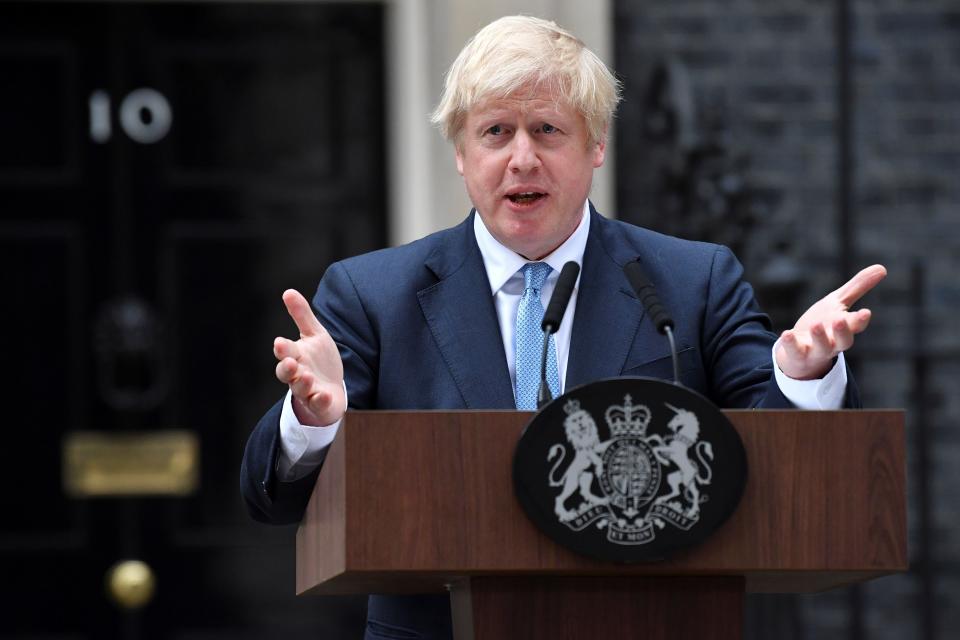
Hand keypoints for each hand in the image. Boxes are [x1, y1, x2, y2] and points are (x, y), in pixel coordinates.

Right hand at [273, 289, 345, 425]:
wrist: (332, 390)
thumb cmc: (320, 360)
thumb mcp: (314, 335)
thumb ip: (301, 315)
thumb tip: (288, 291)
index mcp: (295, 356)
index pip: (285, 352)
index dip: (282, 348)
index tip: (280, 342)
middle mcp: (298, 374)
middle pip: (286, 373)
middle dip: (286, 368)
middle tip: (289, 363)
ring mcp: (308, 391)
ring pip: (300, 389)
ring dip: (302, 383)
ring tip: (307, 376)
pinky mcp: (320, 404)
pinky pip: (318, 404)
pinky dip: (319, 400)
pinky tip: (324, 396)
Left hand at [775, 264, 886, 379]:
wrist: (799, 350)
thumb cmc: (824, 323)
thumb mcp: (838, 303)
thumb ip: (858, 288)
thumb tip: (882, 268)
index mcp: (845, 328)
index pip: (856, 325)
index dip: (860, 320)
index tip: (866, 312)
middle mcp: (833, 342)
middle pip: (843, 341)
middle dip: (843, 332)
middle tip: (840, 320)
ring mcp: (815, 350)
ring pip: (822, 347)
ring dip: (819, 337)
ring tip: (816, 326)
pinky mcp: (797, 354)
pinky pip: (795, 351)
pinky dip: (791, 343)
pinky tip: (786, 334)